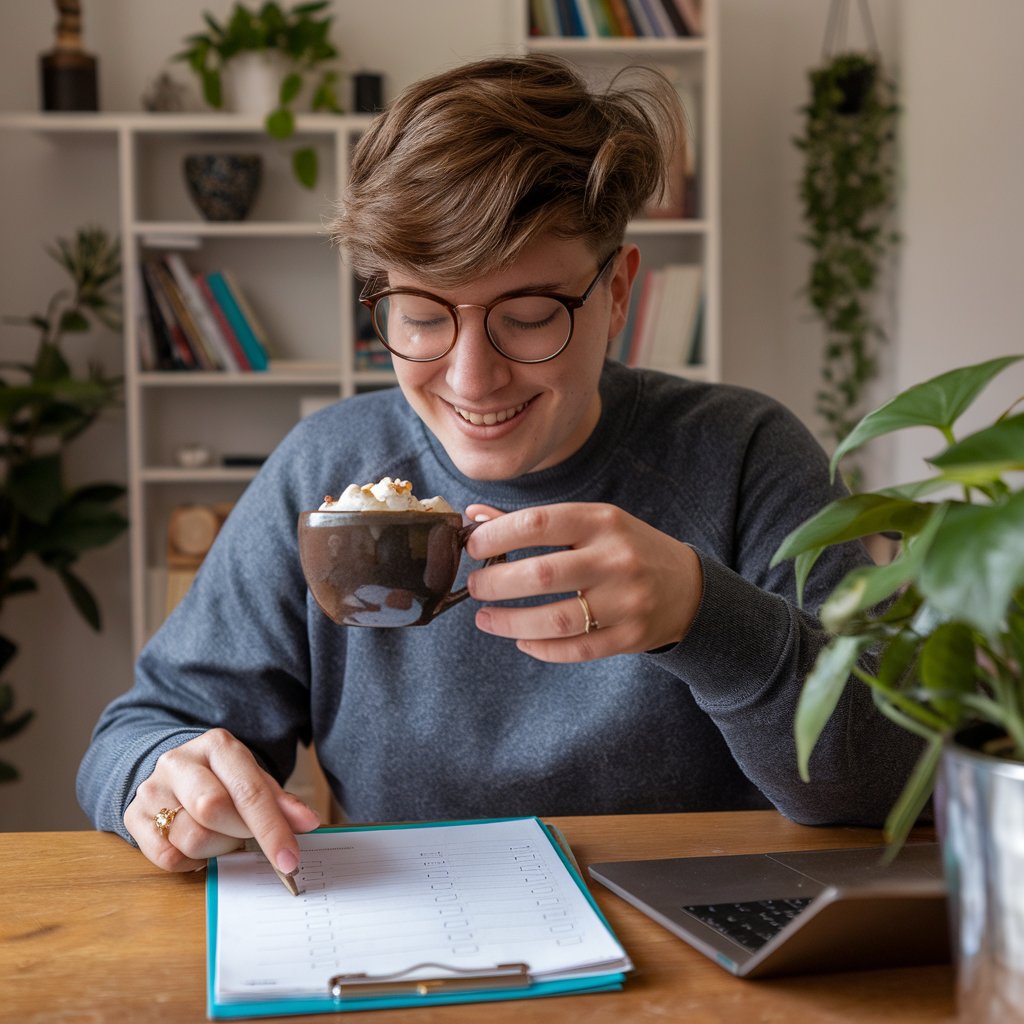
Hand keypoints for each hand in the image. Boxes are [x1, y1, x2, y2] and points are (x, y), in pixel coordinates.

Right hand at [124, 728, 319, 874]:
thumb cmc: (223, 778)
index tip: (290, 860)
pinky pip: (166, 857)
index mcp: (218, 745)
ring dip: (217, 850)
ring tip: (222, 838)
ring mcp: (152, 788)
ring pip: (190, 837)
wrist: (175, 771)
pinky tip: (199, 847)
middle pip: (213, 810)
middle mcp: (180, 761)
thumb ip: (280, 801)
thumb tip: (307, 822)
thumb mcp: (253, 779)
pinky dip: (191, 862)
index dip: (272, 829)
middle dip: (239, 835)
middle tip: (247, 840)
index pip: (249, 791)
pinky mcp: (132, 816)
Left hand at [465, 502, 702, 662]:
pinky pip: (577, 649)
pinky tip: (521, 640)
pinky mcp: (632, 636)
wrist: (687, 587)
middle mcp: (616, 558)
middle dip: (495, 583)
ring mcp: (627, 601)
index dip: (497, 535)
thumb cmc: (625, 549)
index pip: (539, 523)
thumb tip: (474, 517)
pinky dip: (542, 648)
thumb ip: (534, 523)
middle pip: (542, 574)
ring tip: (485, 618)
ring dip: (510, 622)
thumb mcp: (589, 523)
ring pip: (557, 619)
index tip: (472, 547)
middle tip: (473, 587)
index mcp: (602, 521)